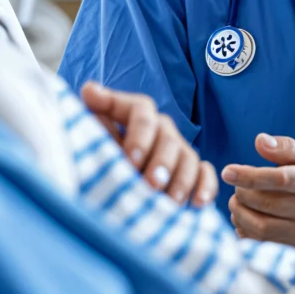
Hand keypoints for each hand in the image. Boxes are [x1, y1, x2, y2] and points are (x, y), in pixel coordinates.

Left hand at [81, 82, 217, 206]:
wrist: (110, 186)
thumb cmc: (98, 157)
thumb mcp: (93, 140)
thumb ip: (95, 120)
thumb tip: (90, 90)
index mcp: (135, 113)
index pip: (142, 112)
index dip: (138, 135)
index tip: (130, 160)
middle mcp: (161, 128)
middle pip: (168, 138)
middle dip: (161, 163)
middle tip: (151, 185)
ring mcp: (179, 148)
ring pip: (188, 157)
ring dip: (182, 179)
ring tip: (171, 202)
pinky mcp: (193, 170)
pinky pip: (204, 173)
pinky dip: (204, 186)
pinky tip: (198, 203)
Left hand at [221, 134, 294, 255]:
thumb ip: (283, 147)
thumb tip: (260, 141)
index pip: (279, 179)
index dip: (249, 175)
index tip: (227, 172)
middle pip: (266, 205)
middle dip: (241, 195)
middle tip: (236, 190)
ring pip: (262, 229)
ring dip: (240, 215)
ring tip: (237, 204)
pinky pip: (264, 247)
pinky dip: (247, 233)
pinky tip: (245, 222)